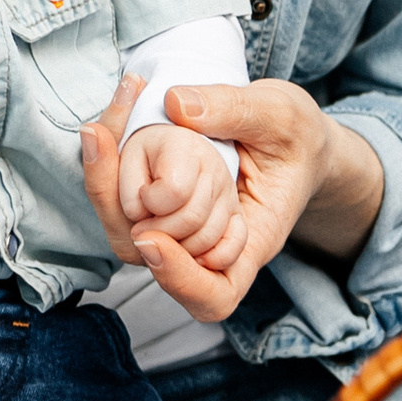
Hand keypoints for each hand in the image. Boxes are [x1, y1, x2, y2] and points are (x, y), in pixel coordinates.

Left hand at [79, 79, 383, 323]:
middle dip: (126, 220)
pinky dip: (114, 178)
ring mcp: (190, 228)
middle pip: (161, 267)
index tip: (151, 238)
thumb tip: (176, 105)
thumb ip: (232, 109)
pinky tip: (109, 132)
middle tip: (107, 151)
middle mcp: (217, 245)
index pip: (217, 294)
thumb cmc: (298, 135)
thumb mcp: (279, 111)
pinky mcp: (169, 207)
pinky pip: (135, 211)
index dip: (180, 279)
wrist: (297, 136)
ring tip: (102, 133)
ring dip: (111, 193)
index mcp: (256, 237)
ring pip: (138, 236)